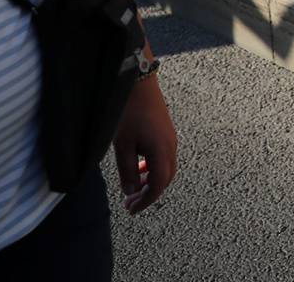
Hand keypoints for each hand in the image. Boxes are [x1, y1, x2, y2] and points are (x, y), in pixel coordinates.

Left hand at [114, 75, 176, 213]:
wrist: (138, 83)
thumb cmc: (129, 113)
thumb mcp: (122, 145)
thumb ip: (127, 170)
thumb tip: (131, 190)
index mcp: (161, 151)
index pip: (158, 185)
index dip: (145, 201)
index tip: (131, 209)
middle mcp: (170, 146)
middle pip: (165, 179)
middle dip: (149, 194)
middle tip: (130, 203)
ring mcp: (170, 138)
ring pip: (166, 168)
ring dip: (151, 181)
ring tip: (133, 187)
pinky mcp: (166, 132)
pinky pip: (164, 157)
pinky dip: (152, 169)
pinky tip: (138, 167)